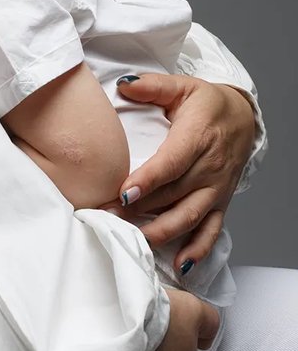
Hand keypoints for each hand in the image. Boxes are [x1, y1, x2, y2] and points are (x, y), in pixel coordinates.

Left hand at [116, 74, 255, 268]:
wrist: (244, 118)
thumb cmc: (207, 104)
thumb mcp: (182, 86)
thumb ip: (152, 86)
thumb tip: (123, 84)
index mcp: (197, 137)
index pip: (171, 163)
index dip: (148, 181)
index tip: (124, 194)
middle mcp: (208, 168)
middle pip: (174, 195)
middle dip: (140, 210)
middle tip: (107, 217)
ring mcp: (216, 189)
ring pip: (189, 217)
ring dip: (160, 232)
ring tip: (132, 240)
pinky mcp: (220, 203)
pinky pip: (211, 231)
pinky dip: (197, 250)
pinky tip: (180, 266)